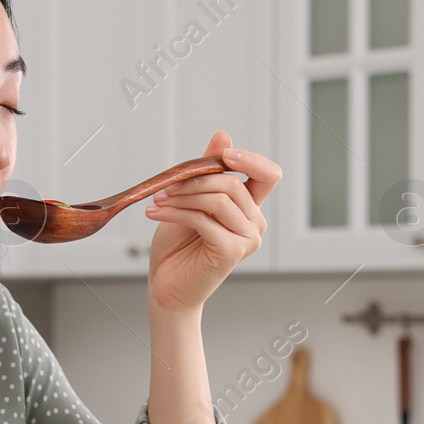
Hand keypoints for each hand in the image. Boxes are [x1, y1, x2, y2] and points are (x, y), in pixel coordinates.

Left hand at [144, 130, 280, 315]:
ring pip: (219, 199)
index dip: (250, 159)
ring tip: (158, 201)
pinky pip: (204, 219)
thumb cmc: (178, 247)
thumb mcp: (190, 199)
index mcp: (250, 209)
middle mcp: (255, 224)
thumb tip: (223, 135)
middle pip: (233, 183)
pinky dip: (176, 212)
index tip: (223, 156)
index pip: (269, 174)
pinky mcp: (231, 252)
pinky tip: (154, 213)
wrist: (167, 287)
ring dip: (182, 196)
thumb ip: (207, 170)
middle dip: (194, 180)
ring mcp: (247, 240)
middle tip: (164, 187)